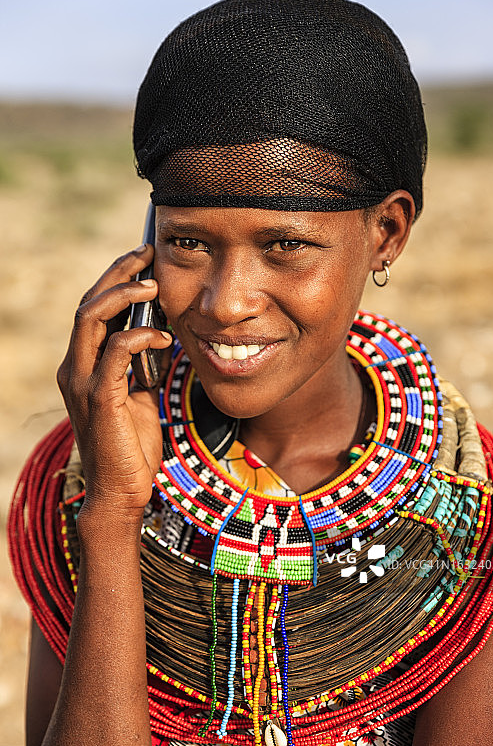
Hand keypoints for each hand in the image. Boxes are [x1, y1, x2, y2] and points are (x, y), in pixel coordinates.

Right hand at [57, 244, 172, 524]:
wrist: (121, 490)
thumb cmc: (131, 444)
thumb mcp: (138, 393)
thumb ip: (140, 364)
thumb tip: (160, 333)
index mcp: (83, 364)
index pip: (94, 309)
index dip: (116, 280)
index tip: (145, 260)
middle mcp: (74, 367)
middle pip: (89, 303)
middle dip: (118, 273)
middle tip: (148, 254)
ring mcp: (83, 382)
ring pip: (91, 318)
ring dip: (123, 295)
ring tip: (154, 286)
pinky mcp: (99, 398)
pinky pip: (114, 354)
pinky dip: (139, 337)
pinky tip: (164, 335)